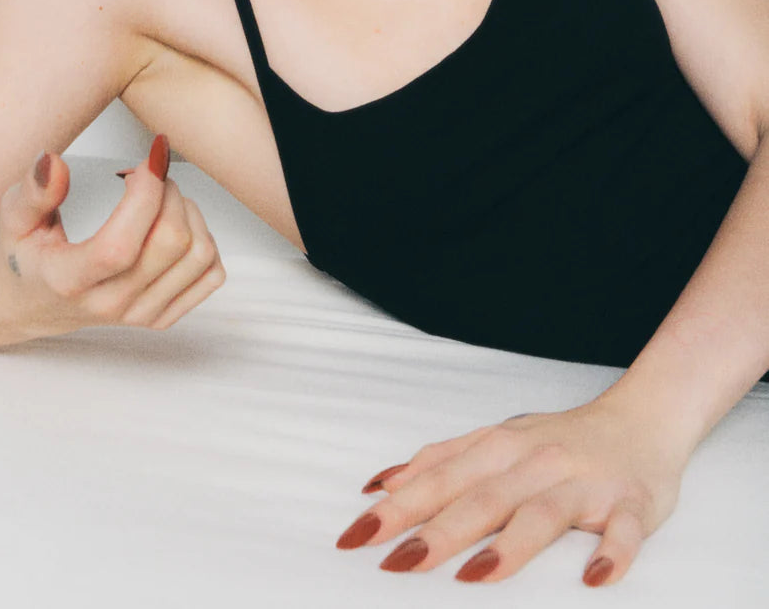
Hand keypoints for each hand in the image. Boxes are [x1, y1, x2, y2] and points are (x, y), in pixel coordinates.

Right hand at [0, 133, 225, 338]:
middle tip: (147, 174)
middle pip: (171, 242)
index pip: (122, 243)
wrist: (26, 305)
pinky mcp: (160, 317)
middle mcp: (109, 303)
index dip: (146, 192)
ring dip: (189, 211)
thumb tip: (53, 162)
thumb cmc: (21, 255)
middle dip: (169, 191)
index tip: (151, 156)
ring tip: (160, 197)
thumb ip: (35, 191)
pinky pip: (210, 275)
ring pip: (198, 255)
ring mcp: (138, 314)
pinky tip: (175, 224)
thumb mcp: (14, 218)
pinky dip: (204, 240)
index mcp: (69, 280)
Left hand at [336, 399, 688, 585]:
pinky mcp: (631, 505)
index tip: (356, 536)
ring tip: (474, 577)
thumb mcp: (495, 441)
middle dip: (437, 532)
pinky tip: (594, 579)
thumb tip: (379, 486)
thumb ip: (440, 462)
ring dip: (510, 546)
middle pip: (481, 499)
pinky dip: (611, 554)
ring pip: (542, 515)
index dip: (398, 509)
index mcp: (499, 448)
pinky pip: (623, 533)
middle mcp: (536, 462)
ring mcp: (584, 485)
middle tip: (396, 563)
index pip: (440, 480)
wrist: (643, 419)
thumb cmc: (558, 439)